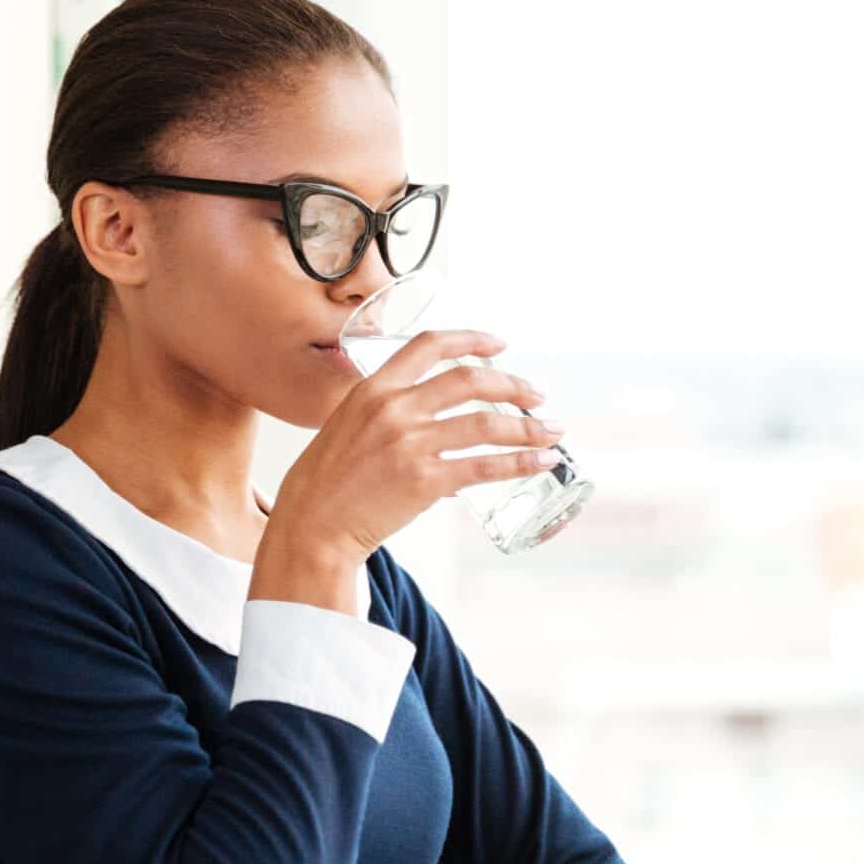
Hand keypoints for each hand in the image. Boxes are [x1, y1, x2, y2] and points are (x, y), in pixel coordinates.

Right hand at [265, 331, 564, 580]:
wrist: (312, 524)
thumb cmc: (328, 481)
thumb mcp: (350, 426)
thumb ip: (390, 414)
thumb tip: (439, 424)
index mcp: (373, 388)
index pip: (429, 345)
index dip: (471, 339)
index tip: (500, 344)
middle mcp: (394, 409)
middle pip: (470, 380)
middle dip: (513, 384)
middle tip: (537, 396)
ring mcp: (411, 444)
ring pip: (486, 424)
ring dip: (528, 427)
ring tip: (552, 432)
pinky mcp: (425, 480)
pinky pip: (485, 466)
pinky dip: (521, 462)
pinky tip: (541, 462)